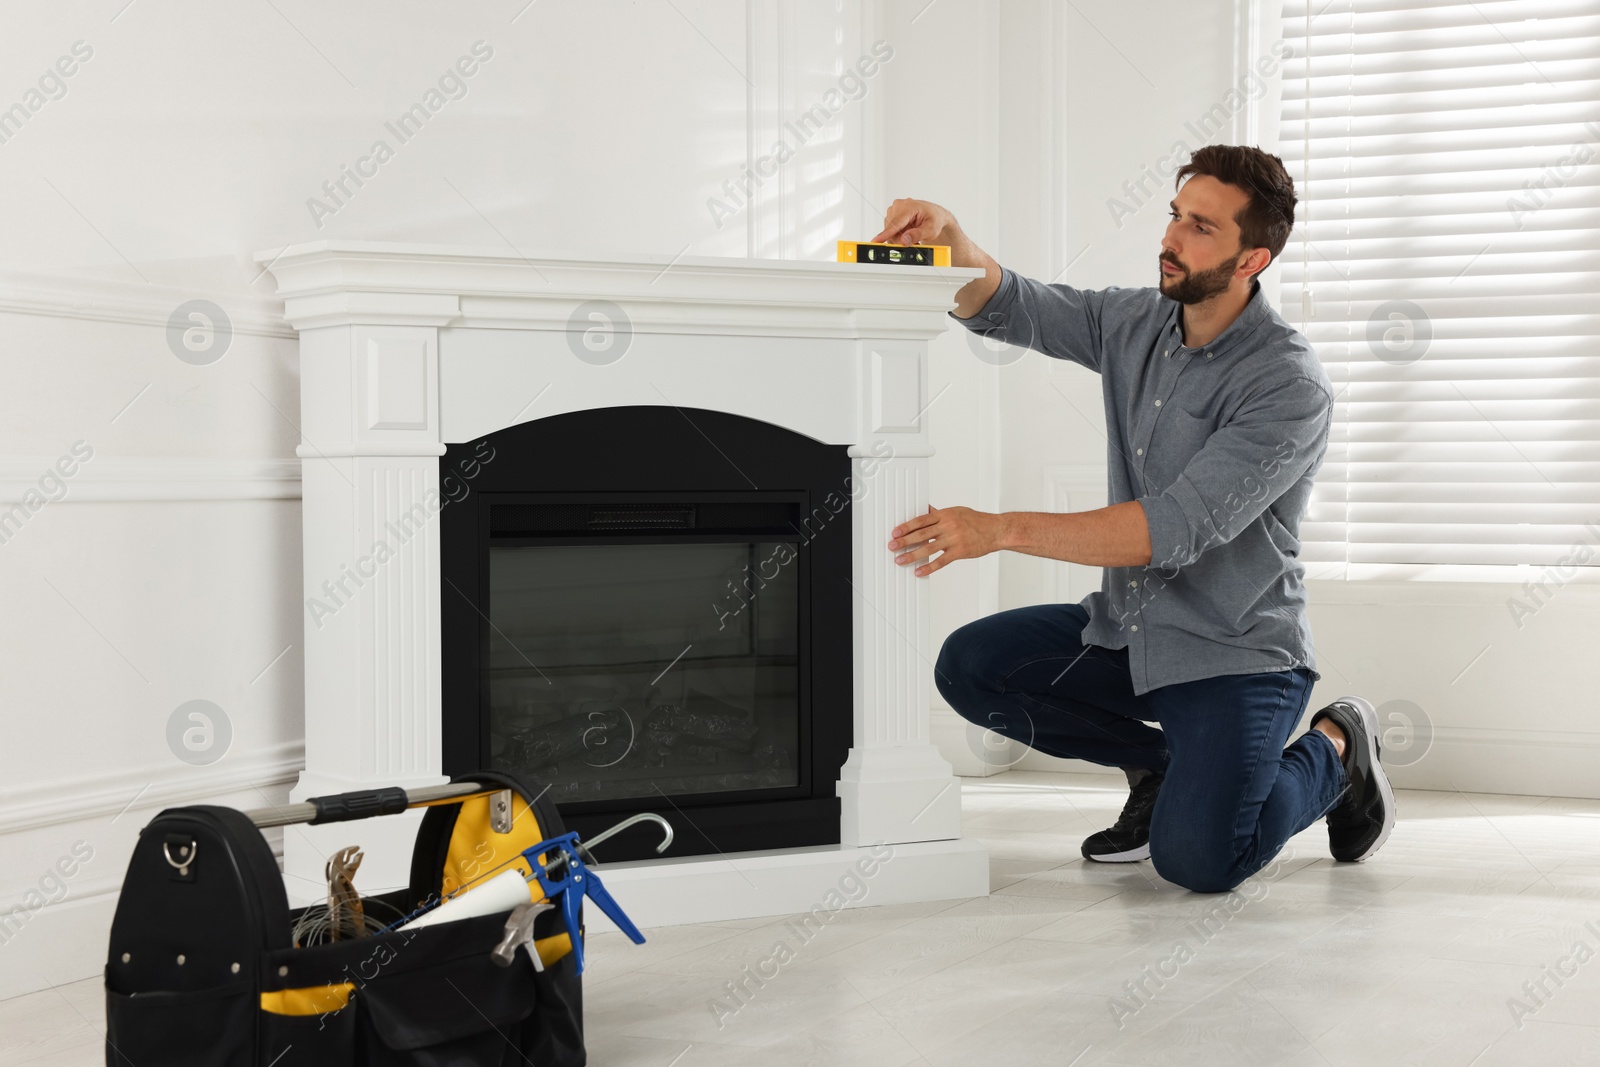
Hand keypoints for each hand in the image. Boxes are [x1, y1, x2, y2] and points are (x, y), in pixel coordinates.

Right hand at [872, 198, 958, 246]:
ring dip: (900, 238)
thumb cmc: (934, 219)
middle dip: (901, 240)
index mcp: (909, 206)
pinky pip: (890, 231)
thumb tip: (904, 240)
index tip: (876, 241)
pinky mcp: (891, 216)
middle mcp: (899, 206)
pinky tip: (907, 234)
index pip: (896, 223)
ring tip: (912, 237)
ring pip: (890, 232)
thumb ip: (917, 234)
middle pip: (892, 230)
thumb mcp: (931, 229)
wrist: (935, 215)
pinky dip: (898, 236)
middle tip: (914, 243)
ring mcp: (893, 210)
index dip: (885, 234)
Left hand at [887, 505, 1001, 576]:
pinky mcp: (960, 552)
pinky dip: (929, 567)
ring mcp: (954, 539)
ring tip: (900, 560)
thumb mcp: (957, 511)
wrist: (996, 530)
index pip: (921, 520)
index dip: (906, 526)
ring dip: (912, 555)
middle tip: (892, 546)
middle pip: (921, 534)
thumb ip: (940, 513)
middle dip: (904, 541)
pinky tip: (919, 571)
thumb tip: (926, 509)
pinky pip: (941, 561)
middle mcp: (948, 526)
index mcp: (945, 514)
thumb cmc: (977, 520)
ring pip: (928, 548)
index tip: (895, 532)